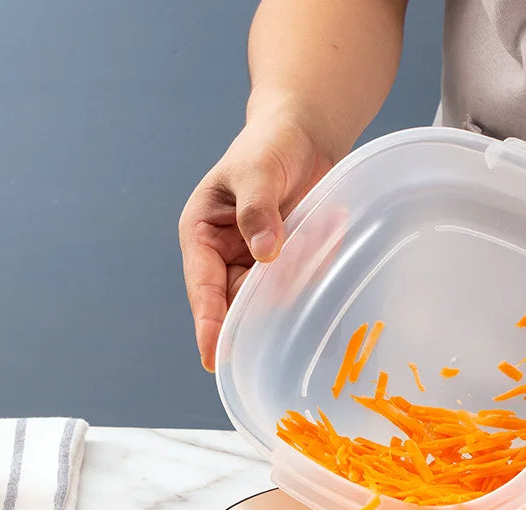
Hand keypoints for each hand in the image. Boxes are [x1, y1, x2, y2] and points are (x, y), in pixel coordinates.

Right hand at [179, 107, 334, 370]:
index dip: (208, 324)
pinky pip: (298, 282)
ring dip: (294, 277)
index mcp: (202, 235)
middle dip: (265, 296)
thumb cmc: (269, 145)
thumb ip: (258, 211)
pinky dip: (313, 266)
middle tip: (292, 270)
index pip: (203, 288)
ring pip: (271, 296)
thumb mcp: (257, 170)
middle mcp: (224, 256)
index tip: (213, 359)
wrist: (305, 135)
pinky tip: (324, 234)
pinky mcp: (286, 264)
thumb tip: (264, 254)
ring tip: (311, 231)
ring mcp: (255, 263)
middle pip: (238, 301)